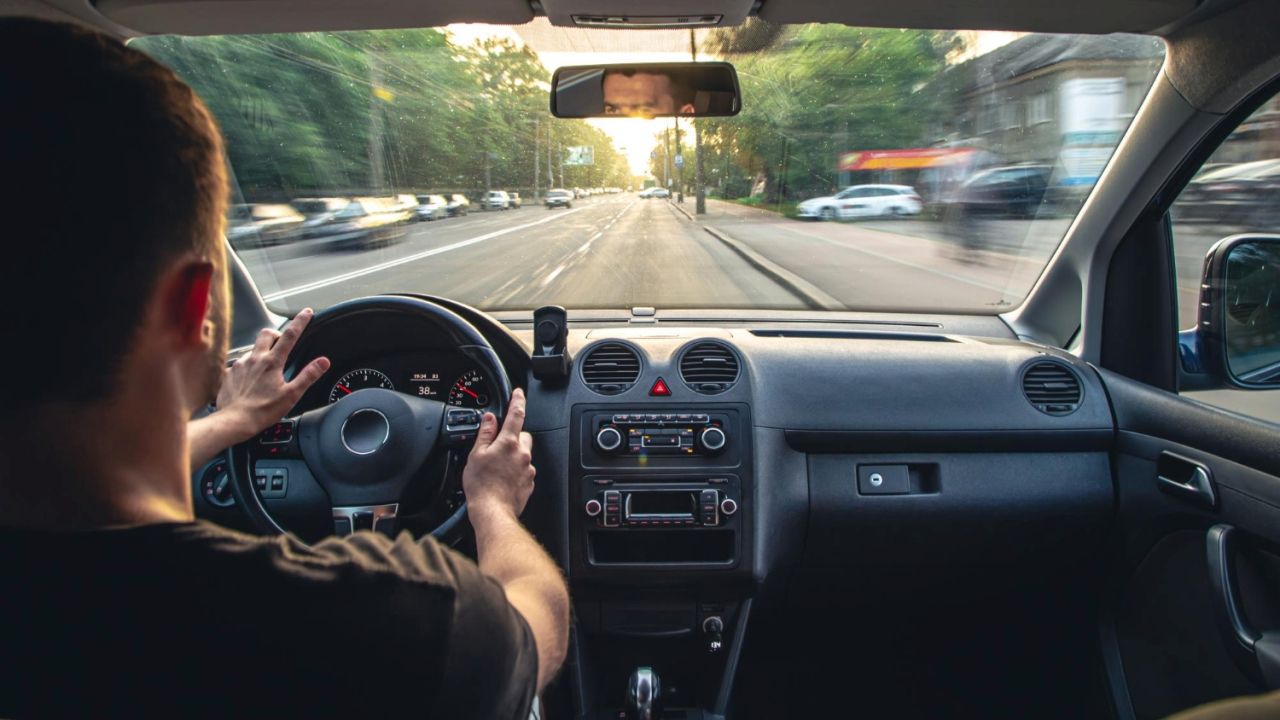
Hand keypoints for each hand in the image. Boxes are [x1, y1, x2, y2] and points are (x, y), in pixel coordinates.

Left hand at [214, 308, 329, 442]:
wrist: (234, 421)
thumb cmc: (262, 411)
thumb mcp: (292, 395)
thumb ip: (308, 376)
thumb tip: (323, 362)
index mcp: (272, 362)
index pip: (290, 335)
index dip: (300, 322)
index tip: (306, 312)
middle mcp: (254, 359)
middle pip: (266, 334)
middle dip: (276, 332)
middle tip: (282, 340)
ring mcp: (239, 365)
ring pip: (252, 349)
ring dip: (261, 351)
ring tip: (266, 366)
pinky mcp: (229, 374)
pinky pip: (239, 364)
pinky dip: (247, 367)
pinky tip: (250, 379)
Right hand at [462, 388, 534, 519]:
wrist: (492, 512)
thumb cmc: (481, 486)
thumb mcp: (476, 455)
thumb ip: (485, 434)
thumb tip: (489, 419)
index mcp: (508, 443)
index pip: (516, 414)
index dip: (518, 400)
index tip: (519, 393)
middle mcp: (522, 454)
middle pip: (522, 435)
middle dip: (513, 436)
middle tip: (497, 446)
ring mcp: (528, 469)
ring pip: (524, 454)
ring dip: (514, 455)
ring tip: (497, 467)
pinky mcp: (529, 482)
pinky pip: (524, 470)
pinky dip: (516, 470)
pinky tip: (502, 478)